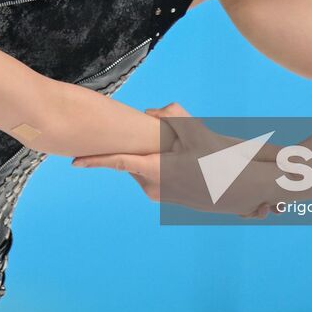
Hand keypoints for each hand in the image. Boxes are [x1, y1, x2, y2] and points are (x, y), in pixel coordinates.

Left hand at [72, 102, 270, 217]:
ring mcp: (158, 194)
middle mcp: (152, 185)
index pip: (118, 163)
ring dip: (152, 155)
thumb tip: (150, 113)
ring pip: (143, 166)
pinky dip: (158, 164)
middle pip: (132, 159)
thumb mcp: (197, 130)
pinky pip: (152, 175)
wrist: (237, 187)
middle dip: (137, 146)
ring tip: (179, 151)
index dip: (94, 161)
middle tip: (162, 138)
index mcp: (155, 170)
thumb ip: (171, 115)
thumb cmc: (216, 158)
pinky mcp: (165, 197)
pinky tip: (179, 160)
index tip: (74, 162)